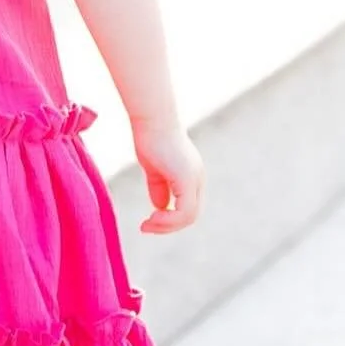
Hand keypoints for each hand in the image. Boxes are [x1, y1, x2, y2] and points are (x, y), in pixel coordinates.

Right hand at [132, 119, 204, 233]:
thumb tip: (160, 206)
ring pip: (189, 216)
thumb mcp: (153, 166)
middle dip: (168, 226)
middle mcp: (198, 178)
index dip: (170, 219)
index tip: (148, 221)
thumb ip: (158, 186)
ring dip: (167, 226)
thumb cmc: (149, 135)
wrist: (150, 117)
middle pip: (191, 215)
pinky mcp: (187, 179)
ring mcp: (195, 178)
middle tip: (146, 228)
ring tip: (147, 226)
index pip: (188, 207)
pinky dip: (168, 220)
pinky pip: (184, 211)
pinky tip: (151, 218)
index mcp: (191, 174)